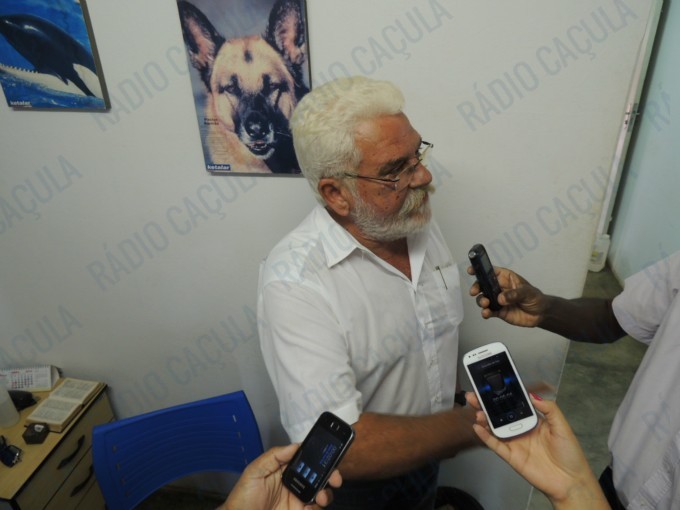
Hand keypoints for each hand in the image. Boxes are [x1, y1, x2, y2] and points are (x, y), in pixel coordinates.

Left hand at [220, 443, 341, 509]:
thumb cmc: (243, 497)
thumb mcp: (255, 471)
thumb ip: (274, 456)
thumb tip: (295, 445)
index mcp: (286, 470)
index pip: (307, 460)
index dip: (320, 457)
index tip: (329, 456)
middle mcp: (295, 484)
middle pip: (320, 477)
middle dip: (331, 475)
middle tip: (335, 478)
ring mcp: (298, 501)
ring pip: (322, 494)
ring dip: (327, 494)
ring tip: (321, 497)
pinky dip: (317, 509)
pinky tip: (309, 508)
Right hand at [466, 392, 608, 508]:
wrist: (571, 481)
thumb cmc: (570, 454)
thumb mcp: (562, 426)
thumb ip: (549, 409)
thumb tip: (532, 395)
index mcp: (533, 421)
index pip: (514, 405)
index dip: (503, 396)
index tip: (492, 387)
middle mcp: (522, 431)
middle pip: (500, 415)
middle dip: (486, 405)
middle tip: (474, 396)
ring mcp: (515, 444)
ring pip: (495, 429)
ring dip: (484, 419)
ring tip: (477, 411)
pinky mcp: (511, 457)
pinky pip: (495, 445)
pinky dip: (485, 437)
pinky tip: (478, 428)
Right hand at [467, 266, 547, 326]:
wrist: (540, 314)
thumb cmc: (535, 298)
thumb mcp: (527, 292)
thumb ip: (514, 294)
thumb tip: (501, 298)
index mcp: (505, 278)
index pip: (490, 271)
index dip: (480, 269)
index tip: (471, 270)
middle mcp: (498, 288)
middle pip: (483, 285)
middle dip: (476, 287)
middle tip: (474, 291)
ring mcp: (497, 300)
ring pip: (483, 298)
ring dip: (481, 301)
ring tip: (485, 303)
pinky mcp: (498, 311)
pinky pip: (488, 311)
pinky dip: (485, 312)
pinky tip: (486, 313)